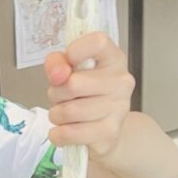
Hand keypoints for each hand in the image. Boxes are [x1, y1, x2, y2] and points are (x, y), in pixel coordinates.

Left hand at [45, 31, 134, 158]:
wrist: (106, 128)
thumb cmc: (85, 93)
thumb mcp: (68, 70)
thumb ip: (57, 62)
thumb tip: (57, 73)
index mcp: (113, 58)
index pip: (97, 43)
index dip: (76, 50)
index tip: (68, 60)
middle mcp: (121, 81)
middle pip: (73, 83)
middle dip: (56, 93)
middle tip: (61, 97)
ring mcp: (119, 108)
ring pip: (69, 111)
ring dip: (56, 115)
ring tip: (64, 114)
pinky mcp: (110, 133)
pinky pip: (70, 134)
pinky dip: (58, 134)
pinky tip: (64, 130)